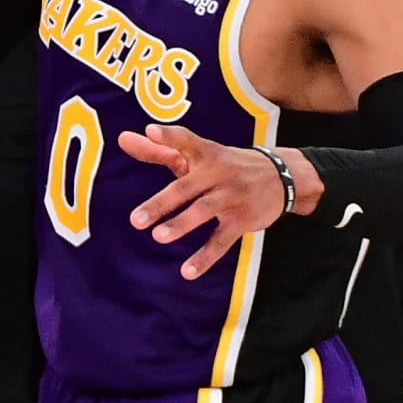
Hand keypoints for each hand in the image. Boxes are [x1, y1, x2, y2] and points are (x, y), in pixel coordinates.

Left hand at [119, 125, 303, 279]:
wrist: (281, 176)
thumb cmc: (224, 165)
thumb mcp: (196, 155)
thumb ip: (157, 150)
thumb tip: (121, 139)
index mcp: (204, 153)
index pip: (186, 140)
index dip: (169, 136)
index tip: (151, 131)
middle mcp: (217, 173)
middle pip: (186, 187)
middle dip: (161, 203)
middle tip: (135, 221)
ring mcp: (231, 197)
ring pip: (204, 211)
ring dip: (182, 225)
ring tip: (158, 237)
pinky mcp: (242, 220)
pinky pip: (222, 241)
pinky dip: (205, 257)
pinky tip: (187, 272)